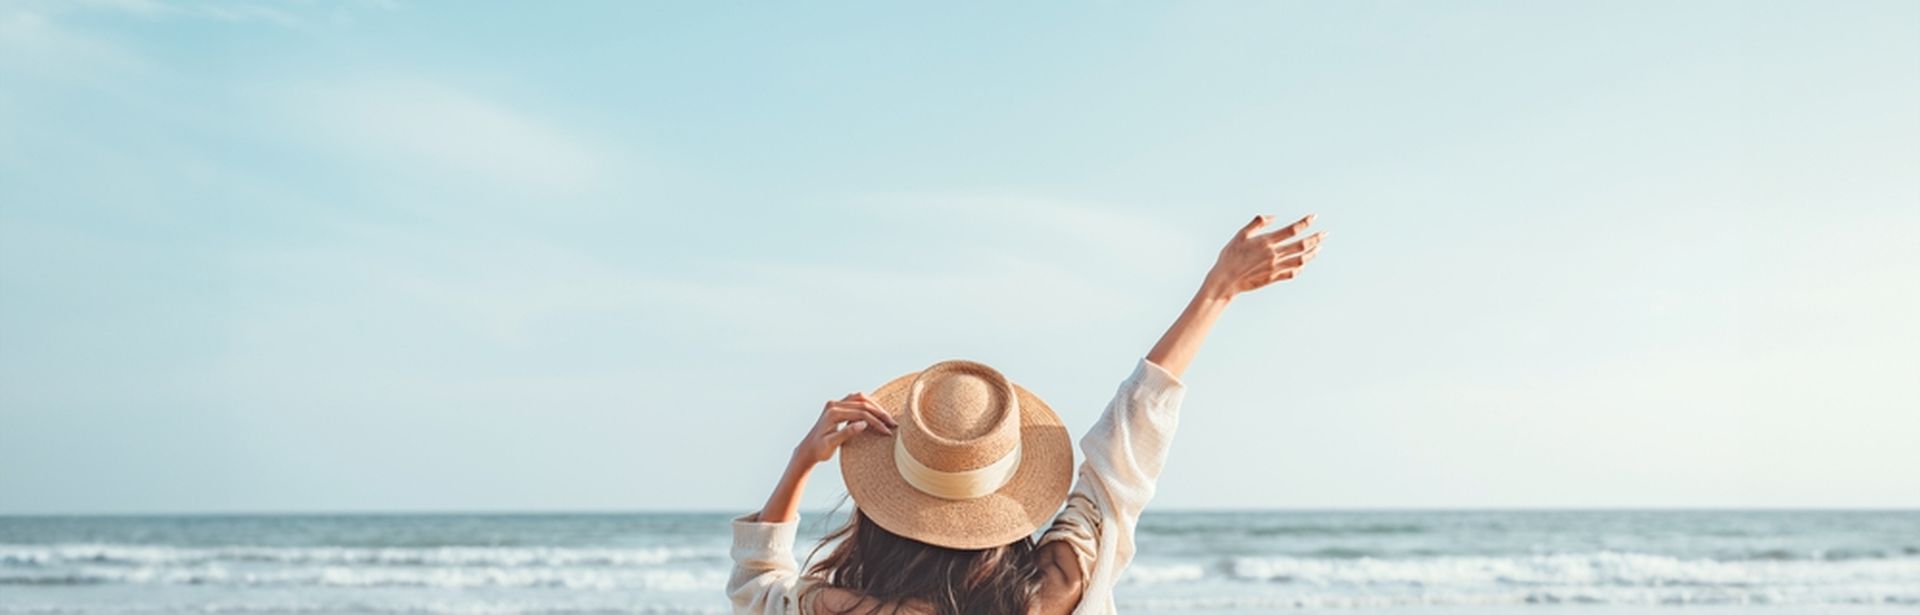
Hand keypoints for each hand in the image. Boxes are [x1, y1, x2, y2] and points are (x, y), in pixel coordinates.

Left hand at [792, 392, 897, 465]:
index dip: (876, 422)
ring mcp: (835, 403)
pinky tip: (876, 411)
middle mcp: (834, 404)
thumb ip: (846, 433)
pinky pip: (855, 399)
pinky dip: (868, 403)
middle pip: (862, 403)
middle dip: (879, 413)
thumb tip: (863, 424)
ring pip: (860, 397)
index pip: (861, 413)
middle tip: (893, 423)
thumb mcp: (831, 445)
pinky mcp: (837, 406)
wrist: (808, 449)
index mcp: (833, 413)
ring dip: (875, 406)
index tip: (887, 431)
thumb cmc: (819, 450)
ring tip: (887, 417)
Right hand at [1201, 214, 1324, 299]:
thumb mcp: (1241, 235)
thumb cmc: (1230, 256)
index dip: (1304, 222)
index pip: (1291, 230)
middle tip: (1325, 233)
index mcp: (1266, 241)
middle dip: (1315, 238)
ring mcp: (1275, 267)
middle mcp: (1274, 254)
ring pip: (1300, 259)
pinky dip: (1301, 267)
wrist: (1225, 280)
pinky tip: (1304, 263)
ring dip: (1312, 253)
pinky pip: (1293, 272)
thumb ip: (1257, 224)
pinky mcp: (1274, 278)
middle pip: (1301, 245)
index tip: (1314, 217)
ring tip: (1319, 248)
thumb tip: (1273, 217)